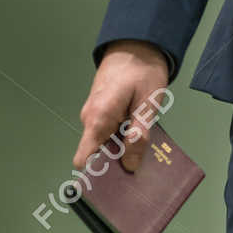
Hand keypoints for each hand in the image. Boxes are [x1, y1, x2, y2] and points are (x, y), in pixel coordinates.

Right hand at [74, 41, 170, 174]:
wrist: (136, 43)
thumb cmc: (143, 71)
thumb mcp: (148, 105)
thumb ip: (139, 136)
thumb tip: (130, 166)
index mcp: (98, 118)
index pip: (84, 158)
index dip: (96, 176)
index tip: (114, 189)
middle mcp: (90, 118)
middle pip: (96, 155)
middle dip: (115, 167)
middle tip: (139, 178)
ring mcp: (94, 114)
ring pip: (104, 144)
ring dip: (121, 153)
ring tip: (145, 162)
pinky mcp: (102, 110)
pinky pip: (108, 132)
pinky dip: (122, 139)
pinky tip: (140, 143)